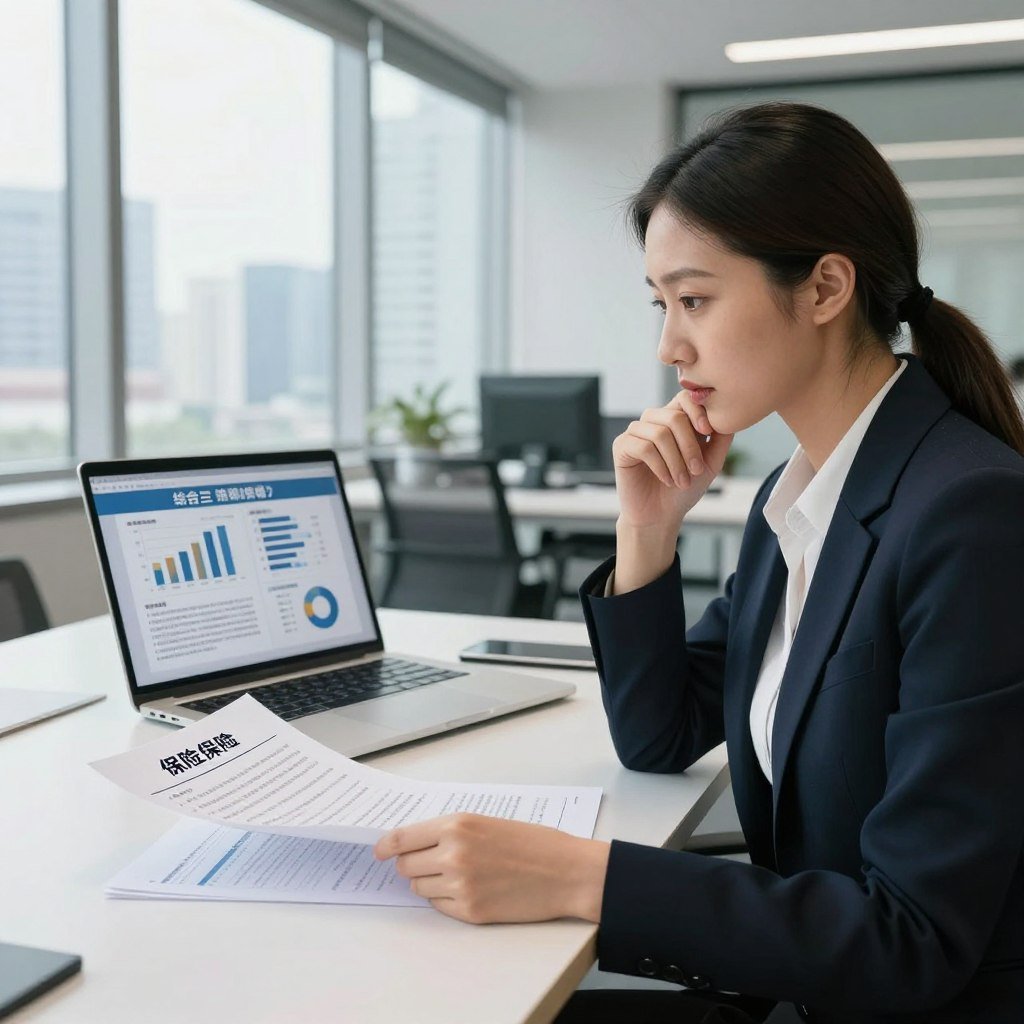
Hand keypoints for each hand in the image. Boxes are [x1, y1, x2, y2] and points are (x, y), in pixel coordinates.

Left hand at [373, 813, 609, 924]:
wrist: (565, 872)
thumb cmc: (532, 842)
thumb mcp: (487, 822)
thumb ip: (450, 831)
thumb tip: (413, 843)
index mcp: (457, 825)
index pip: (402, 838)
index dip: (386, 846)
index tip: (379, 851)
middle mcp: (453, 854)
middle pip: (406, 866)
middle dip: (413, 864)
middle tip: (431, 862)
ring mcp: (460, 886)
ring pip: (420, 887)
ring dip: (431, 882)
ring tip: (461, 874)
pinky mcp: (469, 912)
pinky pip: (439, 906)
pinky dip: (447, 899)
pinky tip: (472, 889)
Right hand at [613, 392, 733, 531]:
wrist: (661, 516)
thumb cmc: (684, 489)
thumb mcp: (710, 462)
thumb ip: (721, 438)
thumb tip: (730, 415)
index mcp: (674, 420)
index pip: (684, 398)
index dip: (697, 411)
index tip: (708, 432)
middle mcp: (653, 421)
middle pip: (674, 416)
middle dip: (690, 446)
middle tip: (697, 470)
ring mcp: (635, 432)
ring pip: (659, 433)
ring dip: (676, 461)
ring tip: (682, 481)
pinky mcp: (621, 446)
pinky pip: (643, 447)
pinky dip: (660, 466)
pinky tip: (666, 480)